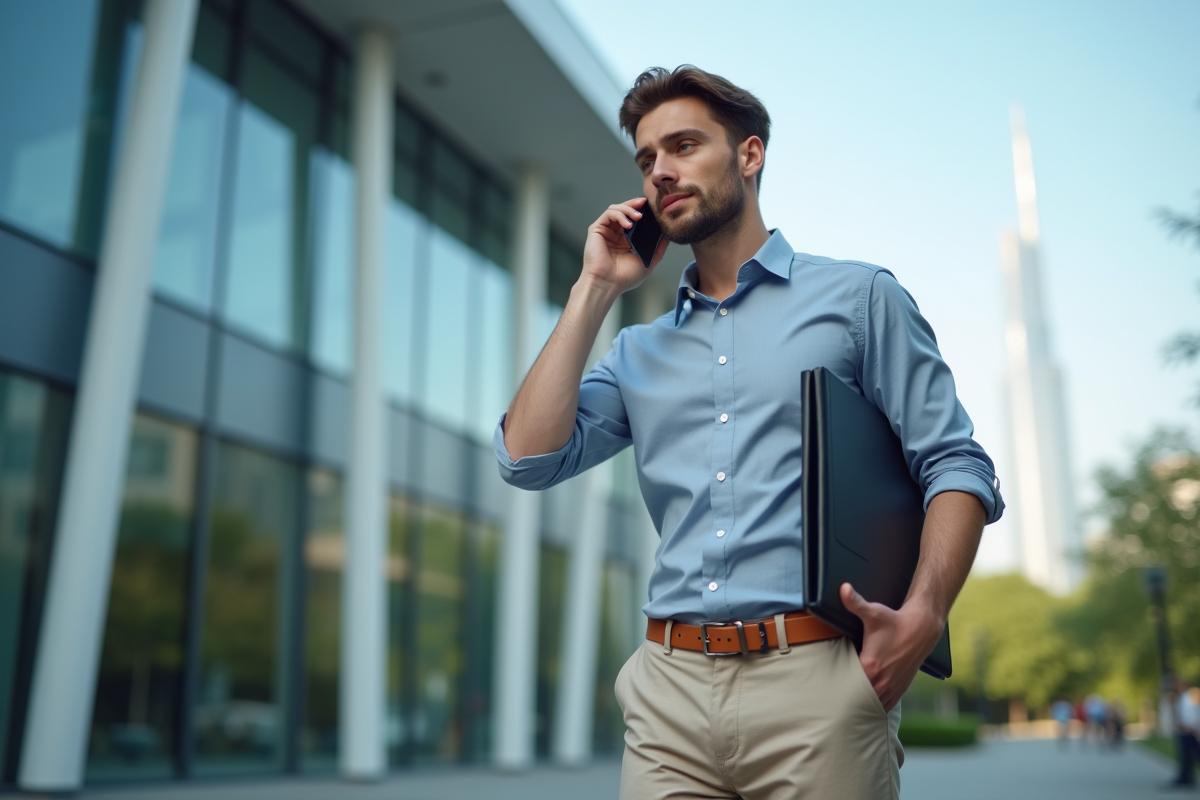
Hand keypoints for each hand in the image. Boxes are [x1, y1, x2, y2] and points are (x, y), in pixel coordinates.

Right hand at [582, 197, 668, 294]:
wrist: (607, 285)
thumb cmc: (624, 278)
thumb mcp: (648, 261)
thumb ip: (658, 248)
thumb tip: (668, 235)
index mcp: (625, 240)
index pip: (634, 219)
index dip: (642, 211)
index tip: (653, 208)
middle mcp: (614, 234)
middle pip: (625, 210)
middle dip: (635, 205)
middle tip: (646, 204)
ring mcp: (605, 231)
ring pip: (616, 209)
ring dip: (628, 209)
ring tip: (638, 216)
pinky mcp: (596, 230)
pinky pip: (608, 214)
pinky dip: (619, 215)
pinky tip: (628, 224)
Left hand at [840, 582, 943, 712]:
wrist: (921, 629)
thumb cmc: (895, 621)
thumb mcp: (873, 612)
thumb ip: (855, 602)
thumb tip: (843, 588)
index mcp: (870, 668)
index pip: (846, 686)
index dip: (835, 687)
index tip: (826, 686)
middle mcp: (881, 682)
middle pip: (857, 699)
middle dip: (846, 699)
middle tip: (832, 699)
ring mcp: (891, 688)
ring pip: (872, 705)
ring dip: (861, 704)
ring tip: (846, 705)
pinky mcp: (900, 689)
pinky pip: (885, 706)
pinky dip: (875, 706)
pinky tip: (865, 706)